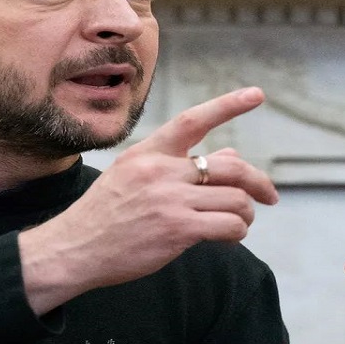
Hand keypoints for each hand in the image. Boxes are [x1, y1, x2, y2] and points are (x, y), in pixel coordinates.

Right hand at [19, 87, 278, 312]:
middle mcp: (161, 170)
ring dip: (245, 214)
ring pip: (235, 200)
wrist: (74, 249)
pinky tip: (228, 238)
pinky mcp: (177, 229)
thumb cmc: (105, 215)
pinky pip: (229, 226)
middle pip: (230, 166)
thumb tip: (230, 154)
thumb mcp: (133, 177)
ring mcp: (170, 200)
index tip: (257, 94)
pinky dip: (237, 233)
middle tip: (270, 196)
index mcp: (148, 153)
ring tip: (238, 224)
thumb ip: (177, 165)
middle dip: (258, 182)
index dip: (228, 105)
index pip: (193, 120)